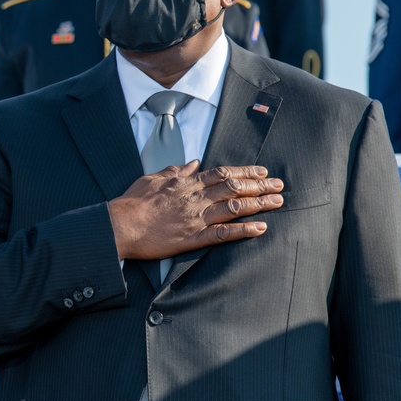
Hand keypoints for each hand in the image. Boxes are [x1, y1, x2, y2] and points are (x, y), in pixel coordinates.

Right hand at [108, 161, 283, 260]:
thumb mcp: (153, 178)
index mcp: (186, 182)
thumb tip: (193, 162)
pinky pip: (223, 234)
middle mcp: (195, 197)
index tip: (261, 171)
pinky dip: (243, 231)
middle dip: (260, 185)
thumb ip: (176, 170)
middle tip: (279, 185)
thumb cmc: (133, 202)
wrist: (121, 224)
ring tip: (278, 202)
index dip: (245, 171)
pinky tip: (260, 228)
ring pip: (234, 208)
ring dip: (259, 204)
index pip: (222, 173)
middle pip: (235, 188)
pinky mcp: (192, 238)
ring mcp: (195, 217)